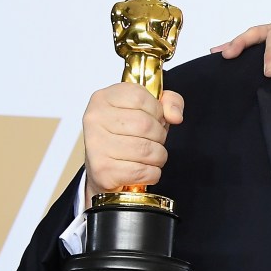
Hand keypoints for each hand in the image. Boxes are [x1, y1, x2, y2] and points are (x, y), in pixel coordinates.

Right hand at [81, 82, 183, 200]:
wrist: (104, 169)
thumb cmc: (126, 137)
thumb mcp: (148, 110)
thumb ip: (168, 102)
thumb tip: (175, 116)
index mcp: (103, 99)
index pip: (139, 96)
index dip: (156, 110)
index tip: (153, 118)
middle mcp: (95, 119)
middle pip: (145, 124)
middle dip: (159, 136)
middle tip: (153, 140)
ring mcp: (96, 145)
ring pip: (147, 150)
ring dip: (158, 156)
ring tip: (149, 156)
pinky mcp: (103, 170)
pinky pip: (144, 172)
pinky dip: (152, 173)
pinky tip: (142, 169)